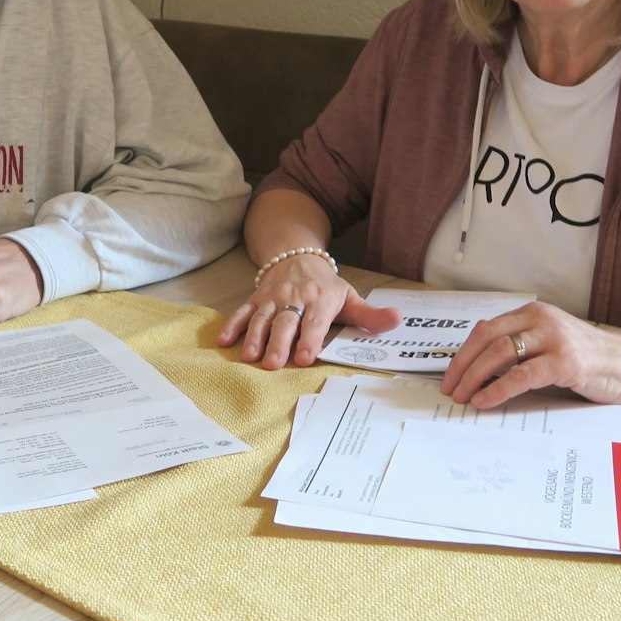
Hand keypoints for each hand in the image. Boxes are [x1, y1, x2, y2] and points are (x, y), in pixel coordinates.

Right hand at [215, 256, 402, 369]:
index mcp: (320, 300)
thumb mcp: (350, 297)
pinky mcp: (256, 298)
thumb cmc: (326, 286)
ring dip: (254, 337)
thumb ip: (371, 315)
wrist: (298, 256)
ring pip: (261, 318)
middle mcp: (294, 298)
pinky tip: (223, 341)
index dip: (309, 339)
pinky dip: (232, 325)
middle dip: (278, 343)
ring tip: (249, 357)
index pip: (314, 322)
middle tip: (272, 364)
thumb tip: (397, 321)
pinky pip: (242, 311)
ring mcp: (272, 298)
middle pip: (285, 322)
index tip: (305, 358)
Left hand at [441, 300, 620, 408]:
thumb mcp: (550, 342)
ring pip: (500, 354)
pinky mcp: (567, 362)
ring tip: (463, 397)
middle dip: (462, 367)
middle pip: (487, 340)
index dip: (463, 354)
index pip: (486, 330)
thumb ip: (521, 343)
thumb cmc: (591, 358)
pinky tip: (486, 401)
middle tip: (450, 390)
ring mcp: (555, 339)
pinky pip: (522, 375)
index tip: (449, 376)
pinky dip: (498, 389)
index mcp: (534, 312)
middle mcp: (542, 319)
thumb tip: (478, 361)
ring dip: (475, 378)